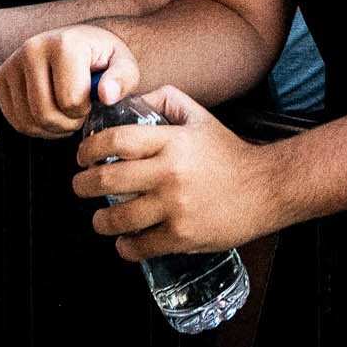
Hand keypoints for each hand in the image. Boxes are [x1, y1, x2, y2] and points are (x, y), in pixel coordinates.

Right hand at [0, 26, 137, 137]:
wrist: (79, 45)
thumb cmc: (101, 58)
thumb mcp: (124, 66)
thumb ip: (122, 80)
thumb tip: (107, 94)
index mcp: (64, 43)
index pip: (71, 101)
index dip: (86, 110)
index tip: (92, 98)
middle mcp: (33, 48)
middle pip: (45, 114)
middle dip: (68, 123)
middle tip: (79, 111)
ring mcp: (13, 62)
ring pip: (28, 121)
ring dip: (52, 128)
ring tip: (66, 112)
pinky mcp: (1, 77)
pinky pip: (15, 121)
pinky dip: (35, 127)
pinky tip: (50, 112)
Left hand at [73, 86, 280, 258]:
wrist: (266, 188)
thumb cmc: (231, 154)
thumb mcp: (201, 118)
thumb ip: (169, 101)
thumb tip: (137, 99)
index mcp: (172, 142)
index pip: (116, 141)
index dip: (90, 148)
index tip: (82, 156)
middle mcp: (170, 173)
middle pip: (108, 179)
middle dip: (83, 185)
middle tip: (79, 186)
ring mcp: (175, 207)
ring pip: (118, 217)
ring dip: (99, 220)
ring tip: (99, 219)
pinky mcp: (182, 236)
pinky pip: (140, 246)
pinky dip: (125, 247)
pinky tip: (125, 242)